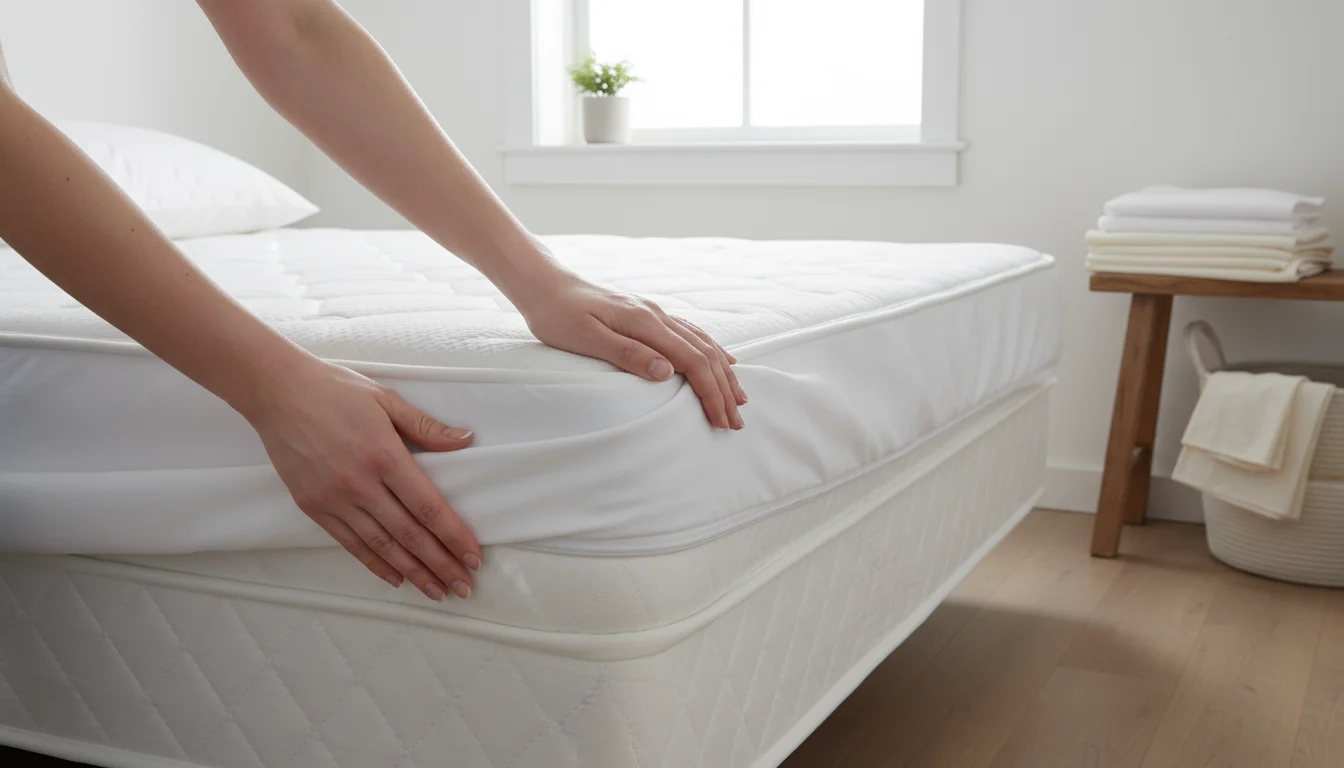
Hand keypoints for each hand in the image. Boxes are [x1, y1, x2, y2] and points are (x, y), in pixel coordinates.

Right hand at [245, 359, 481, 600]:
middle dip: (440, 564)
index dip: (453, 536)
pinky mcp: (313, 507)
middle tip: (463, 586)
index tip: (472, 557)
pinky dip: (375, 563)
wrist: (277, 393)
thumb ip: (426, 426)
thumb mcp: (386, 399)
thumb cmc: (335, 390)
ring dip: (413, 572)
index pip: (428, 507)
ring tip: (436, 591)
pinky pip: (350, 543)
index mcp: (384, 456)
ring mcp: (334, 499)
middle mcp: (360, 484)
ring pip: (382, 546)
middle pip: (409, 534)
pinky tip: (396, 577)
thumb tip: (465, 440)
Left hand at [513, 269, 746, 429]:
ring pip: (702, 343)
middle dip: (724, 389)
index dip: (711, 392)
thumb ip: (628, 355)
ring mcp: (654, 313)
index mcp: (645, 323)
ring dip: (723, 372)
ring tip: (738, 397)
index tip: (721, 420)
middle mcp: (656, 315)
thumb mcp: (587, 340)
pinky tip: (722, 359)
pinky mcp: (647, 315)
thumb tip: (668, 372)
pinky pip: (691, 334)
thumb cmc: (558, 315)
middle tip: (735, 421)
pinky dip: (712, 350)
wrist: (545, 285)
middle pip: (705, 354)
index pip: (692, 361)